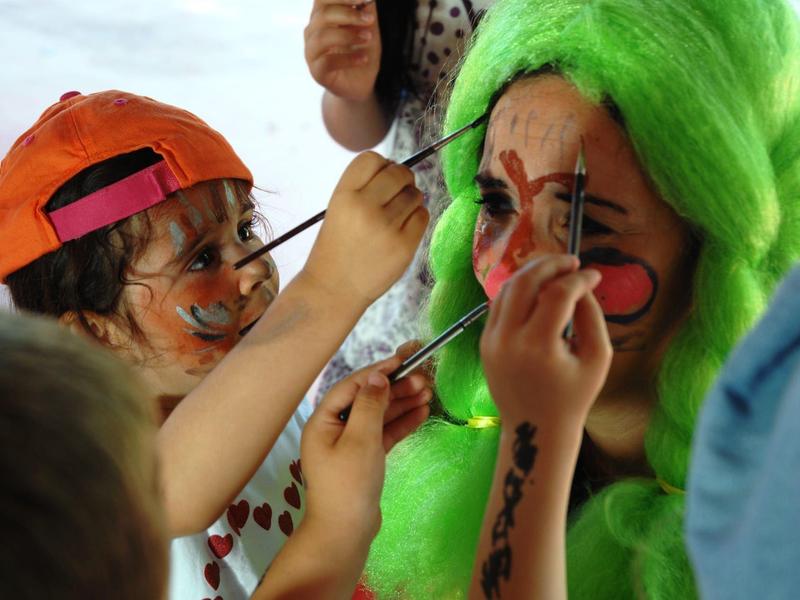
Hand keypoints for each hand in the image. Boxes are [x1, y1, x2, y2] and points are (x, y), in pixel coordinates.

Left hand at [300, 354, 430, 546]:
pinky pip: (384, 434)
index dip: (377, 371)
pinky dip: (401, 423)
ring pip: (379, 416)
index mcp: (323, 421)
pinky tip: (421, 412)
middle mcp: (334, 429)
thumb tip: (377, 375)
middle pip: (367, 399)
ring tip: (428, 392)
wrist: (346, 533)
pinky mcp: (364, 459)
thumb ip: (370, 404)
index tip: (402, 360)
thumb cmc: (349, 484)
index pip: (352, 386)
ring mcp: (350, 445)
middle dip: (395, 388)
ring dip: (402, 403)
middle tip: (423, 378)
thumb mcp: (361, 439)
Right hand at [303, 151, 428, 303]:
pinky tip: (402, 229)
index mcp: (344, 195)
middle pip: (399, 172)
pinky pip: (423, 216)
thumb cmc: (338, 246)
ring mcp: (386, 227)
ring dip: (410, 200)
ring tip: (395, 217)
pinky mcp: (404, 245)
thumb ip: (365, 187)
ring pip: (415, 194)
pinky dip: (416, 218)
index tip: (381, 179)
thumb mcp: (339, 209)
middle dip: (402, 179)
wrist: (334, 289)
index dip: (381, 165)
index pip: (372, 158)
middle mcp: (365, 207)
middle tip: (396, 195)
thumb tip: (403, 170)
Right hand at [305, 0, 380, 100]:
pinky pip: (327, 62)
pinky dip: (348, 59)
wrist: (361, 82)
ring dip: (348, 35)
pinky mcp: (317, 72)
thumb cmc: (362, 50)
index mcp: (322, 16)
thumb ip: (366, 10)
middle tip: (370, 20)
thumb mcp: (368, 28)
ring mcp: (312, 53)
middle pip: (322, 15)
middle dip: (348, 14)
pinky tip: (363, 58)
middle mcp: (313, 32)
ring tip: (368, 38)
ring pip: (322, 37)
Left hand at [479, 255, 611, 425]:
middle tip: (571, 261)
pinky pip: (498, 305)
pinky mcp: (484, 343)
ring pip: (506, 289)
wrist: (534, 430)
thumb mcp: (597, 359)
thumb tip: (582, 284)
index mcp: (538, 347)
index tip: (594, 274)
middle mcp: (508, 340)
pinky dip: (517, 291)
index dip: (578, 278)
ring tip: (556, 271)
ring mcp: (491, 340)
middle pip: (524, 281)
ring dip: (531, 274)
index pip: (557, 294)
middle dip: (549, 264)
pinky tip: (537, 289)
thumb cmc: (572, 397)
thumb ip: (592, 316)